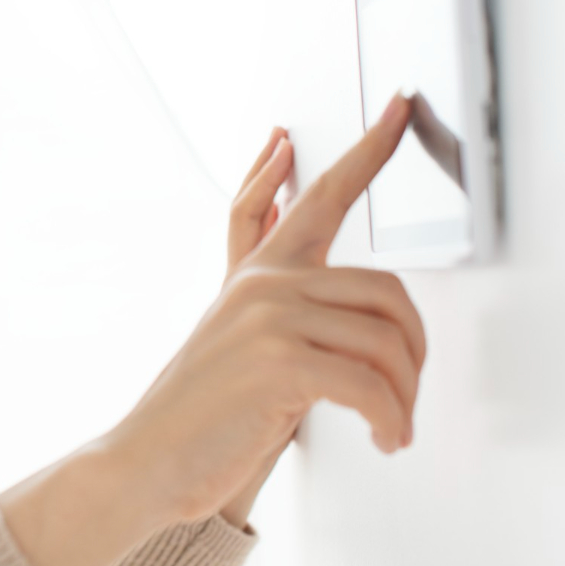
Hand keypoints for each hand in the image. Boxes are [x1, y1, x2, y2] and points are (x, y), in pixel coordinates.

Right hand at [100, 91, 426, 529]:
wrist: (150, 458)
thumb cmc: (204, 411)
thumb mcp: (241, 342)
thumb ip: (284, 306)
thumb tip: (346, 306)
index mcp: (260, 272)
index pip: (321, 196)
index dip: (369, 149)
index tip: (399, 107)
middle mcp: (266, 282)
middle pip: (388, 291)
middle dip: (414, 351)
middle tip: (407, 391)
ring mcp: (270, 315)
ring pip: (388, 340)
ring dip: (403, 397)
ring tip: (390, 426)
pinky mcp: (281, 361)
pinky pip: (372, 384)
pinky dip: (390, 420)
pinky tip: (384, 438)